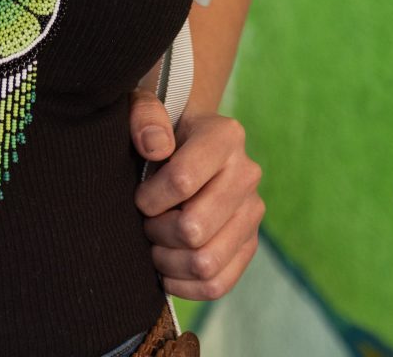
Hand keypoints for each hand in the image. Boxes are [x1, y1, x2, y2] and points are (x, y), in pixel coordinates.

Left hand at [129, 94, 262, 299]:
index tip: (140, 196)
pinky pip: (218, 284)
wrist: (186, 145)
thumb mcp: (144, 107)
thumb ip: (144, 116)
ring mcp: (252, 212)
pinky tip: (168, 270)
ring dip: (169, 262)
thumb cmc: (159, 129)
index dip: (150, 198)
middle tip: (146, 223)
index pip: (182, 180)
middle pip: (193, 228)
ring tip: (156, 245)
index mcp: (225, 136)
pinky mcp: (249, 244)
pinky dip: (185, 287)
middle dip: (157, 232)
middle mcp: (247, 173)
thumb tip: (155, 147)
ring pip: (206, 263)